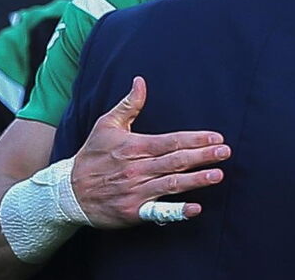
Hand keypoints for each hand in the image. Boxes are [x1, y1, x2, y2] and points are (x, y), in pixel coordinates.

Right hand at [71, 77, 229, 227]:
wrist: (69, 191)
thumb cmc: (92, 155)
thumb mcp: (106, 125)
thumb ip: (129, 105)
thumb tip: (140, 81)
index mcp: (133, 146)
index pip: (170, 141)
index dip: (194, 139)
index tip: (215, 137)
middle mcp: (136, 168)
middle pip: (175, 161)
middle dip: (202, 156)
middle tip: (225, 152)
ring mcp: (135, 192)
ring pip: (171, 184)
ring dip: (196, 180)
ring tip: (218, 175)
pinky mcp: (133, 212)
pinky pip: (158, 212)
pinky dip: (177, 212)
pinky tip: (195, 209)